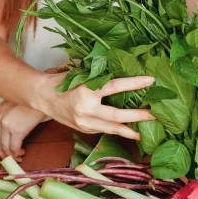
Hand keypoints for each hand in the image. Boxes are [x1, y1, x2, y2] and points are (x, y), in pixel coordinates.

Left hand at [0, 101, 46, 161]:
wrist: (42, 96)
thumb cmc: (33, 101)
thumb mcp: (15, 105)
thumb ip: (9, 115)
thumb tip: (10, 133)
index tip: (0, 151)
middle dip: (2, 154)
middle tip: (9, 158)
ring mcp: (7, 124)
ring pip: (4, 147)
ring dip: (11, 155)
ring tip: (18, 157)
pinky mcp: (17, 130)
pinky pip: (14, 148)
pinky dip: (17, 153)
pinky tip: (22, 152)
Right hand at [33, 73, 156, 139]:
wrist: (42, 97)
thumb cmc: (62, 81)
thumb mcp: (79, 74)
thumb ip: (98, 74)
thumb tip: (123, 67)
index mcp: (86, 90)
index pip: (115, 86)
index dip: (134, 83)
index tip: (151, 80)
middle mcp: (85, 109)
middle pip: (117, 115)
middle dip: (138, 115)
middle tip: (155, 114)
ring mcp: (84, 122)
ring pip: (112, 128)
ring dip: (130, 130)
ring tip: (146, 131)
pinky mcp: (84, 130)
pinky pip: (104, 130)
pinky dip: (117, 130)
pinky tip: (129, 130)